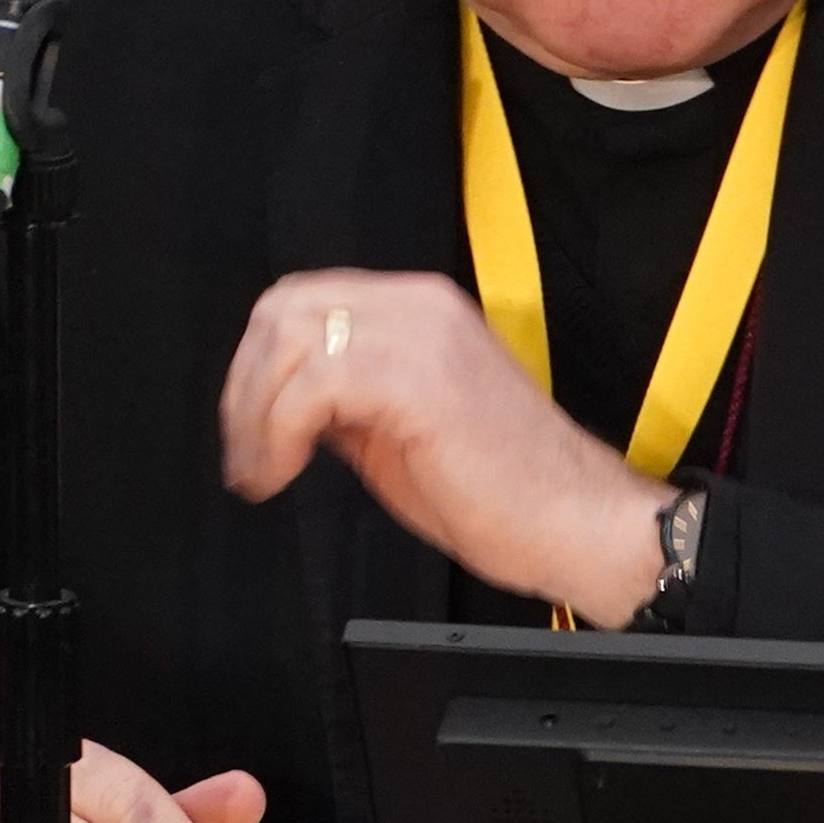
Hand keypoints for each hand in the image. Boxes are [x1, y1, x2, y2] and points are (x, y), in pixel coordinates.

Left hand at [219, 269, 675, 624]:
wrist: (578, 523)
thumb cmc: (509, 491)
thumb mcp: (402, 428)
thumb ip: (349, 399)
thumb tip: (286, 402)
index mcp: (422, 310)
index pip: (302, 299)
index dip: (257, 362)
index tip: (249, 427)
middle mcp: (422, 306)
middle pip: (283, 308)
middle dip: (245, 385)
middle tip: (247, 453)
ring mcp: (422, 337)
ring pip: (288, 341)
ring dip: (255, 414)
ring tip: (265, 469)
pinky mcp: (419, 380)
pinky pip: (311, 388)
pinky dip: (278, 434)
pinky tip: (285, 472)